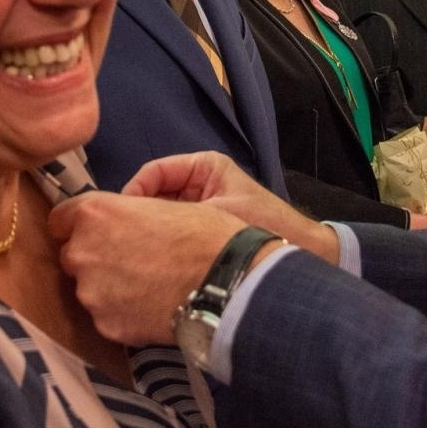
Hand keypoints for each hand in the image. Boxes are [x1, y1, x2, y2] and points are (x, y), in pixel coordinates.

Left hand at [50, 191, 250, 345]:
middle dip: (95, 257)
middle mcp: (82, 251)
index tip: (97, 232)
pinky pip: (106, 316)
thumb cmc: (202, 233)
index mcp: (94, 213)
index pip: (60, 220)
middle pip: (73, 255)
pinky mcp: (105, 325)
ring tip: (147, 286)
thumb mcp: (158, 205)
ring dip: (108, 287)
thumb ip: (120, 216)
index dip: (79, 225)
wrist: (226, 280)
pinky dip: (123, 312)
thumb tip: (114, 226)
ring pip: (89, 288)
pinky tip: (152, 306)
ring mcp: (91, 292)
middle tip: (132, 261)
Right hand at [125, 152, 335, 258]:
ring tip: (133, 250)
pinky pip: (172, 233)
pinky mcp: (201, 230)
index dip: (135, 192)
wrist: (303, 252)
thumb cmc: (267, 224)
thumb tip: (135, 220)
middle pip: (153, 194)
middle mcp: (198, 183)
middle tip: (123, 237)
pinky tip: (152, 260)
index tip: (123, 216)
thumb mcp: (222, 212)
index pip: (155, 172)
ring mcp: (198, 207)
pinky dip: (162, 244)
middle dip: (138, 214)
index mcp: (204, 167)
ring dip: (149, 230)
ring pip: (159, 216)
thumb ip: (180, 214)